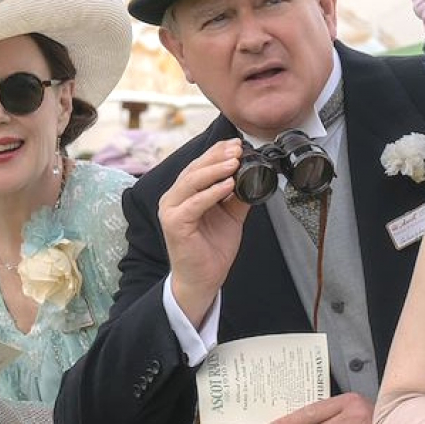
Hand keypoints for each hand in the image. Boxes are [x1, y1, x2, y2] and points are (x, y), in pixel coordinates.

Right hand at [161, 139, 250, 325]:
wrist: (203, 279)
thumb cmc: (211, 249)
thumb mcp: (231, 216)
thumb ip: (238, 196)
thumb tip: (253, 176)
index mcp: (184, 194)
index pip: (199, 165)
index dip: (217, 152)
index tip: (237, 144)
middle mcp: (173, 198)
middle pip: (194, 169)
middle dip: (218, 157)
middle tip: (238, 149)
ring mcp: (170, 210)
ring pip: (192, 182)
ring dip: (215, 170)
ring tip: (234, 162)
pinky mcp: (174, 224)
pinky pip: (194, 203)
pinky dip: (211, 192)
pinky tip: (228, 185)